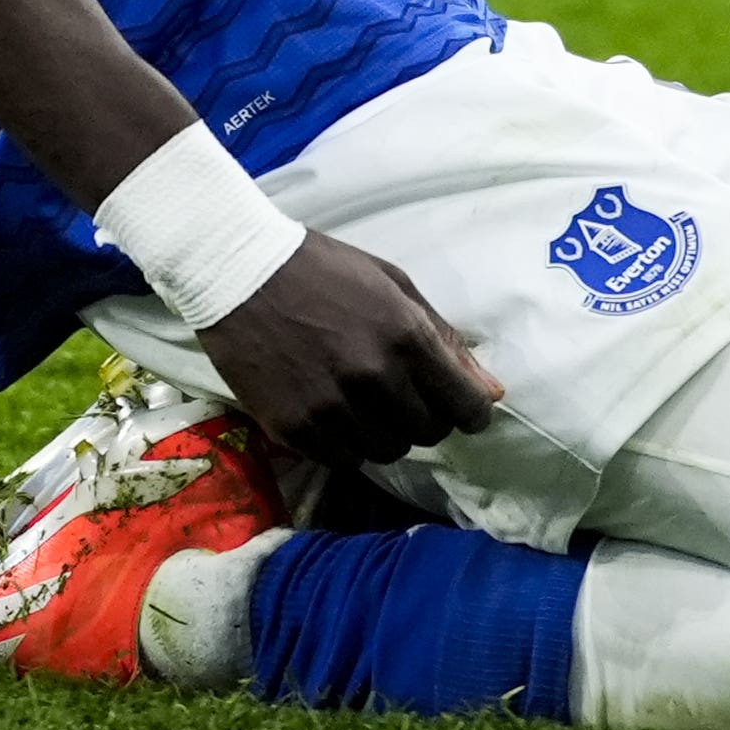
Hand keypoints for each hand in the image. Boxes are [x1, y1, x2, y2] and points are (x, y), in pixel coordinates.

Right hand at [196, 231, 502, 470]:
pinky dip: (347, 442)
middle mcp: (372, 378)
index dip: (472, 412)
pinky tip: (334, 410)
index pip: (465, 406)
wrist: (239, 272)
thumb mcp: (394, 286)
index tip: (464, 408)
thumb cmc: (324, 270)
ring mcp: (330, 409)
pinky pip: (343, 459)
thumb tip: (490, 392)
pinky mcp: (293, 429)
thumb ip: (445, 340)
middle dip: (426, 417)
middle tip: (403, 393)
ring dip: (386, 432)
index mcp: (404, 336)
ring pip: (386, 452)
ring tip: (365, 400)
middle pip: (427, 433)